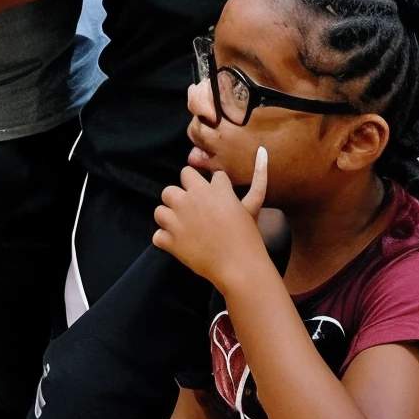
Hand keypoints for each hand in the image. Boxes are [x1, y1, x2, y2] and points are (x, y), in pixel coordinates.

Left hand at [153, 147, 268, 288]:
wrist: (240, 267)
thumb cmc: (248, 236)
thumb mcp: (253, 205)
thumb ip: (259, 178)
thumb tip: (262, 150)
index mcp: (214, 188)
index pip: (208, 175)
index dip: (214, 188)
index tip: (219, 203)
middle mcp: (192, 198)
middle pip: (180, 181)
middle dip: (187, 192)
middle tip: (198, 211)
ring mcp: (178, 219)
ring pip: (161, 208)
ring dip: (169, 216)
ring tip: (184, 228)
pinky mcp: (170, 240)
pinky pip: (157, 235)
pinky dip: (165, 241)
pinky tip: (179, 244)